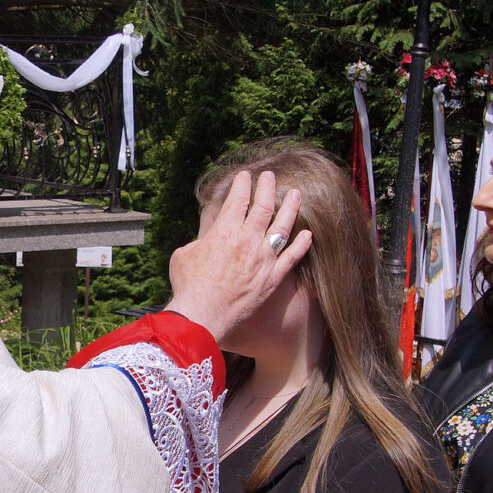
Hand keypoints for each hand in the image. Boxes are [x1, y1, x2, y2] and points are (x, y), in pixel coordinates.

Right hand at [163, 170, 310, 342]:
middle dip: (267, 187)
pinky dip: (302, 245)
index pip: (238, 199)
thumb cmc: (188, 286)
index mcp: (224, 232)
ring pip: (282, 227)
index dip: (243, 184)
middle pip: (263, 206)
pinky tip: (308, 234)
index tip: (246, 176)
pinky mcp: (272, 279)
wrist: (202, 316)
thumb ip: (201, 240)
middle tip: (269, 176)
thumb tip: (208, 235)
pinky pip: (292, 258)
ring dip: (290, 207)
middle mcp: (247, 241)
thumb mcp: (184, 254)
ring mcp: (263, 260)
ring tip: (295, 194)